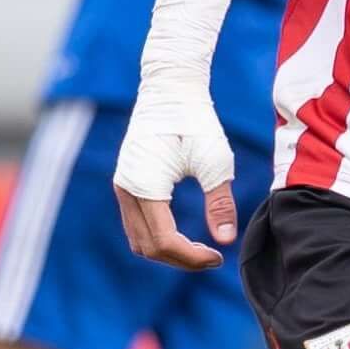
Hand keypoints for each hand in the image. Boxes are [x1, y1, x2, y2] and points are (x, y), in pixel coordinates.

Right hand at [113, 74, 236, 268]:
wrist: (170, 89)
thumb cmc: (196, 121)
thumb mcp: (216, 162)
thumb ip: (220, 203)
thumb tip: (226, 240)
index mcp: (145, 184)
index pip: (164, 240)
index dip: (192, 257)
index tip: (219, 258)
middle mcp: (127, 188)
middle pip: (148, 247)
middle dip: (181, 259)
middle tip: (214, 259)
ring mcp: (123, 186)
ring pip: (139, 239)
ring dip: (168, 251)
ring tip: (200, 251)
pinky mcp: (127, 183)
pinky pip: (138, 224)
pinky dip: (160, 237)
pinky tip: (186, 235)